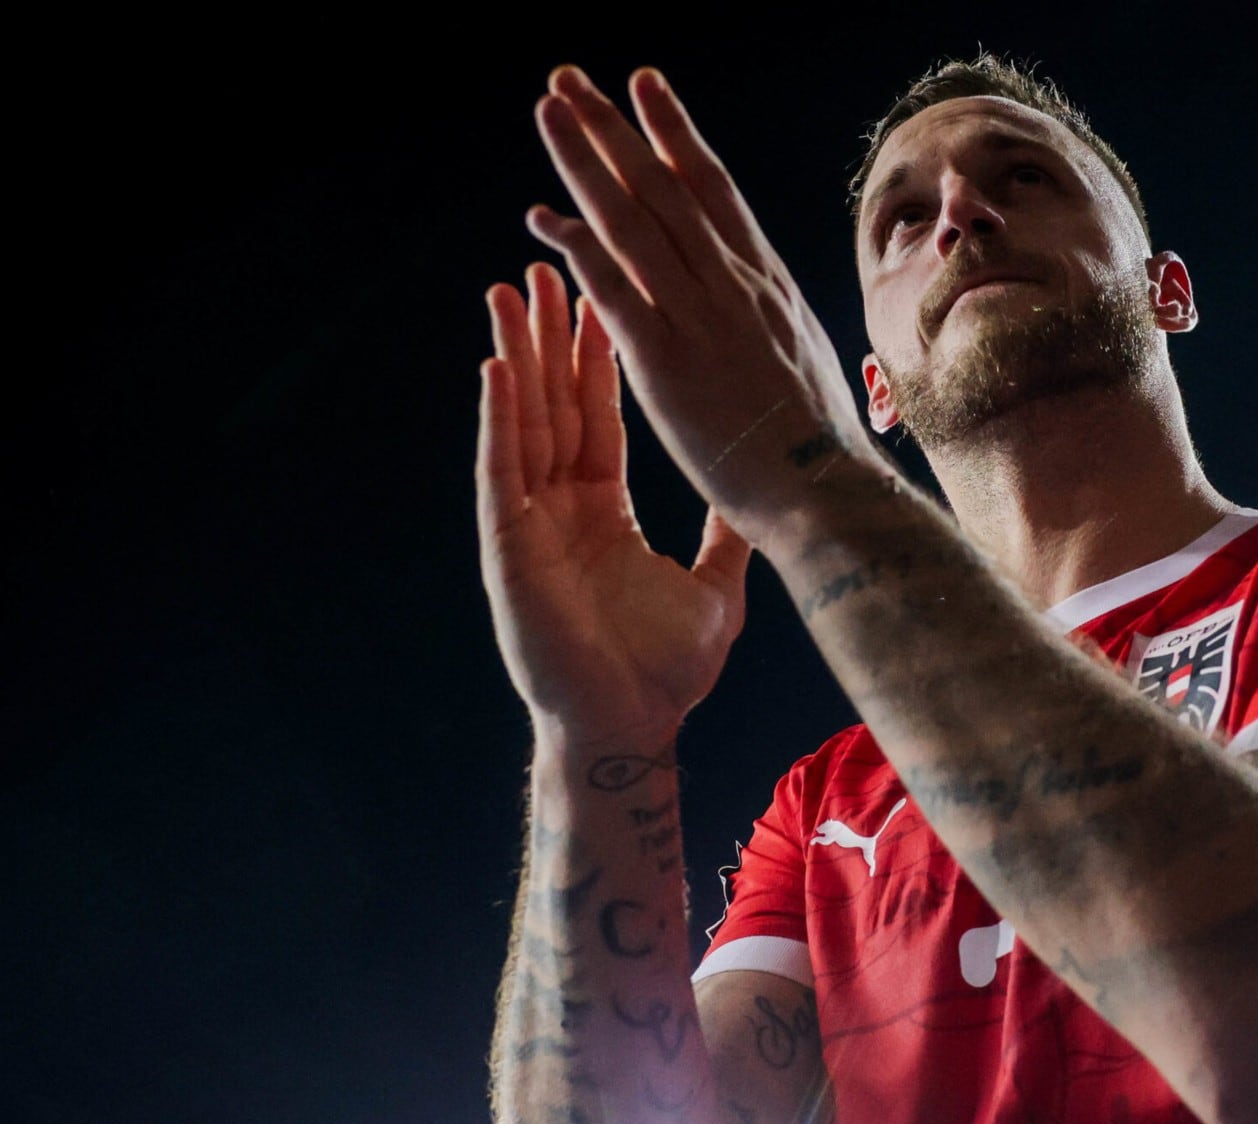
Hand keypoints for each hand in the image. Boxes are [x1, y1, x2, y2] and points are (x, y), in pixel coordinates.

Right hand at [477, 262, 750, 737]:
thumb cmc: (665, 670)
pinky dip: (499, 420)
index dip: (597, 356)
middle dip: (550, 335)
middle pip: (554, 403)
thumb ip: (728, 532)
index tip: (600, 292)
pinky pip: (502, 471)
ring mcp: (529, 524)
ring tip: (512, 289)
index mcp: (604, 510)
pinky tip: (497, 368)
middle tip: (546, 262)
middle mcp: (560, 507)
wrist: (633, 726)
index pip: (598, 414)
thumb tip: (761, 491)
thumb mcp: (714, 583)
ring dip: (516, 355)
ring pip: (522, 422)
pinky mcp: (508, 547)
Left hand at [522, 65, 891, 545]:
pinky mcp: (666, 361)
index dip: (674, 133)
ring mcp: (700, 318)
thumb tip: (769, 305)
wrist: (827, 491)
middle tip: (570, 78)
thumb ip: (776, 323)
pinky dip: (578, 247)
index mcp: (768, 285)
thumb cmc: (822, 448)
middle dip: (614, 126)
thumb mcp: (809, 361)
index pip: (714, 189)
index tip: (645, 87)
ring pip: (634, 220)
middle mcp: (734, 285)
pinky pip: (615, 288)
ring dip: (586, 160)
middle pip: (664, 185)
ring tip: (548, 111)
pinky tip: (542, 218)